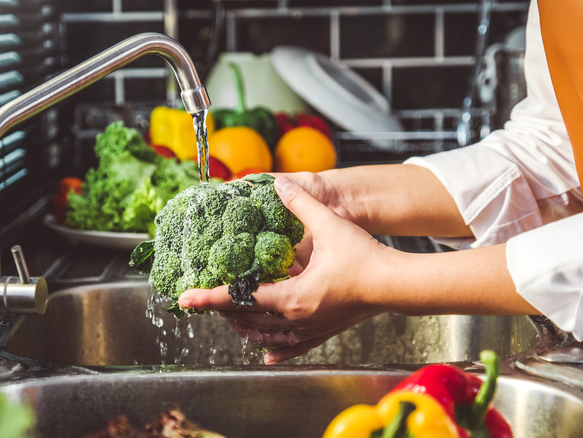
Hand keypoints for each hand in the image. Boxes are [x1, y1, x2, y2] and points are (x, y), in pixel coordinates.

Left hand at [179, 176, 396, 363]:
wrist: (396, 285)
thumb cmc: (366, 259)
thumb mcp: (329, 226)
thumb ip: (300, 204)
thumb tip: (279, 183)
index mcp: (292, 297)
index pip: (240, 297)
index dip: (209, 297)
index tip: (186, 300)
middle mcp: (296, 318)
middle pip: (248, 319)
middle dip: (224, 311)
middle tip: (205, 300)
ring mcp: (310, 329)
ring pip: (267, 336)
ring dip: (245, 328)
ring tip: (230, 319)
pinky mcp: (323, 332)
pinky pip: (293, 346)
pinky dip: (276, 349)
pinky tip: (267, 354)